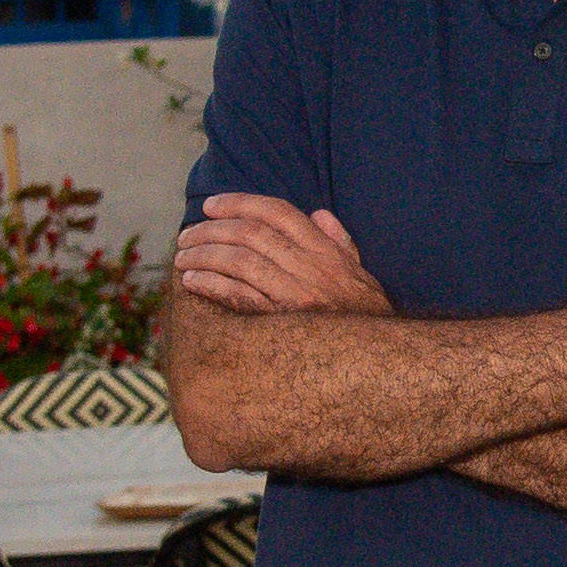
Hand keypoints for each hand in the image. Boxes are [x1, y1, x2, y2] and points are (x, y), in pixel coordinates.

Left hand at [176, 194, 395, 314]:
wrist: (383, 363)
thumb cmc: (368, 319)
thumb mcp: (361, 275)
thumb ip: (340, 243)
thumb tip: (318, 215)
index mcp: (327, 252)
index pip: (278, 212)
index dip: (240, 202)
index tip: (213, 205)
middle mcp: (312, 268)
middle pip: (251, 234)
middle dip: (212, 229)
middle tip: (187, 235)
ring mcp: (298, 296)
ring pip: (240, 262)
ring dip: (205, 255)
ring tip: (183, 257)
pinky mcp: (283, 324)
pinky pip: (239, 297)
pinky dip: (212, 285)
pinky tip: (194, 281)